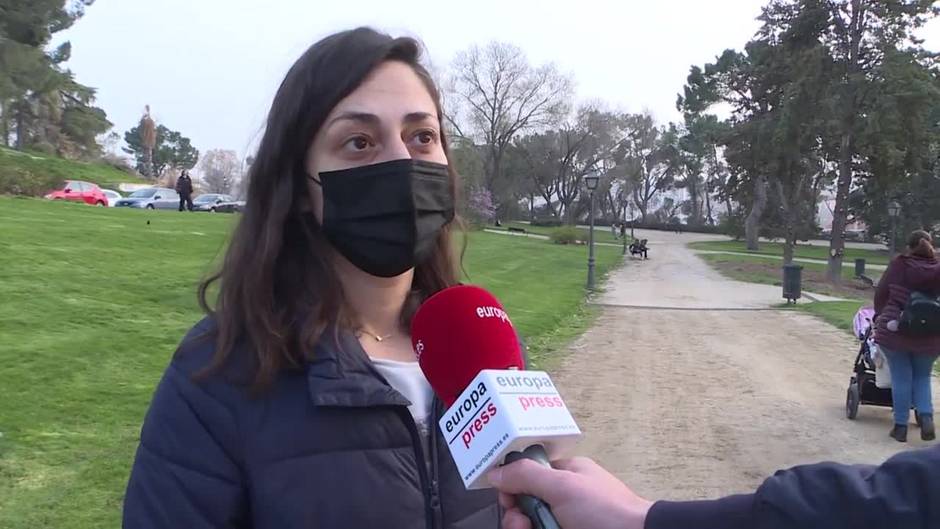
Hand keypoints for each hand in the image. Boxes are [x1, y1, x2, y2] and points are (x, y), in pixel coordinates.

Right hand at [488, 457, 652, 528]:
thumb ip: (526, 476)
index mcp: (567, 475)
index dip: (513, 489)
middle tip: (524, 525)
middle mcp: (566, 498)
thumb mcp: (563, 486)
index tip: (510, 501)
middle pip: (525, 506)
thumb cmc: (607, 511)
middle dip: (518, 517)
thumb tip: (496, 473)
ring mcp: (567, 521)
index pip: (527, 476)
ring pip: (532, 525)